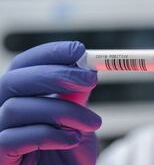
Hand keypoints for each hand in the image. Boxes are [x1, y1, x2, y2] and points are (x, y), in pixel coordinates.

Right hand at [0, 42, 101, 164]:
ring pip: (17, 107)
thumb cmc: (68, 155)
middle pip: (14, 79)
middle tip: (91, 79)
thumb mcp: (77, 120)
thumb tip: (87, 67)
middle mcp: (2, 111)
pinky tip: (72, 140)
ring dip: (63, 111)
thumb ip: (76, 96)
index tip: (80, 51)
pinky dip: (49, 134)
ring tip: (93, 123)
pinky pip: (13, 138)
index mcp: (21, 97)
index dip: (50, 53)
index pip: (24, 65)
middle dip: (56, 74)